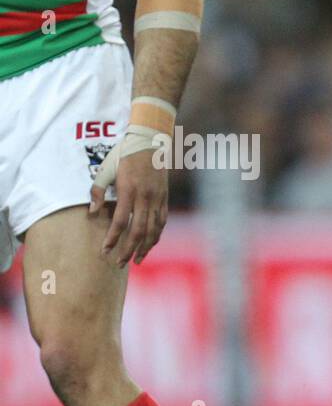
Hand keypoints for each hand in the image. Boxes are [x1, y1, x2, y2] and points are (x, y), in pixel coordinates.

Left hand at [93, 149, 167, 265]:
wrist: (150, 142)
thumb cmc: (124, 154)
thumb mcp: (106, 168)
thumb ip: (98, 191)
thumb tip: (93, 213)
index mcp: (129, 190)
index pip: (121, 222)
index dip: (112, 239)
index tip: (105, 251)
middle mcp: (145, 198)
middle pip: (138, 231)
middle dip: (129, 250)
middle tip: (119, 263)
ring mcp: (158, 199)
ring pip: (153, 230)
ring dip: (145, 248)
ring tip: (137, 260)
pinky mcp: (165, 198)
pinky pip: (161, 222)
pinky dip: (156, 236)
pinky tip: (150, 244)